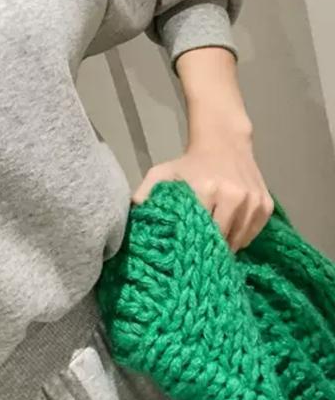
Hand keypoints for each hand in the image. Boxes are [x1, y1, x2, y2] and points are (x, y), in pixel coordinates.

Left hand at [131, 132, 273, 251]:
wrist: (224, 143)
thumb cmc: (189, 163)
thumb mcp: (162, 173)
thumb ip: (145, 193)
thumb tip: (132, 216)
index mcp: (206, 189)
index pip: (200, 232)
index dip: (191, 246)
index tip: (184, 255)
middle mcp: (233, 196)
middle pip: (221, 240)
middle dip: (209, 250)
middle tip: (198, 257)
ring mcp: (252, 202)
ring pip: (239, 241)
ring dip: (226, 246)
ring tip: (212, 244)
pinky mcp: (266, 206)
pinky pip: (252, 234)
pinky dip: (241, 238)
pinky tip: (228, 231)